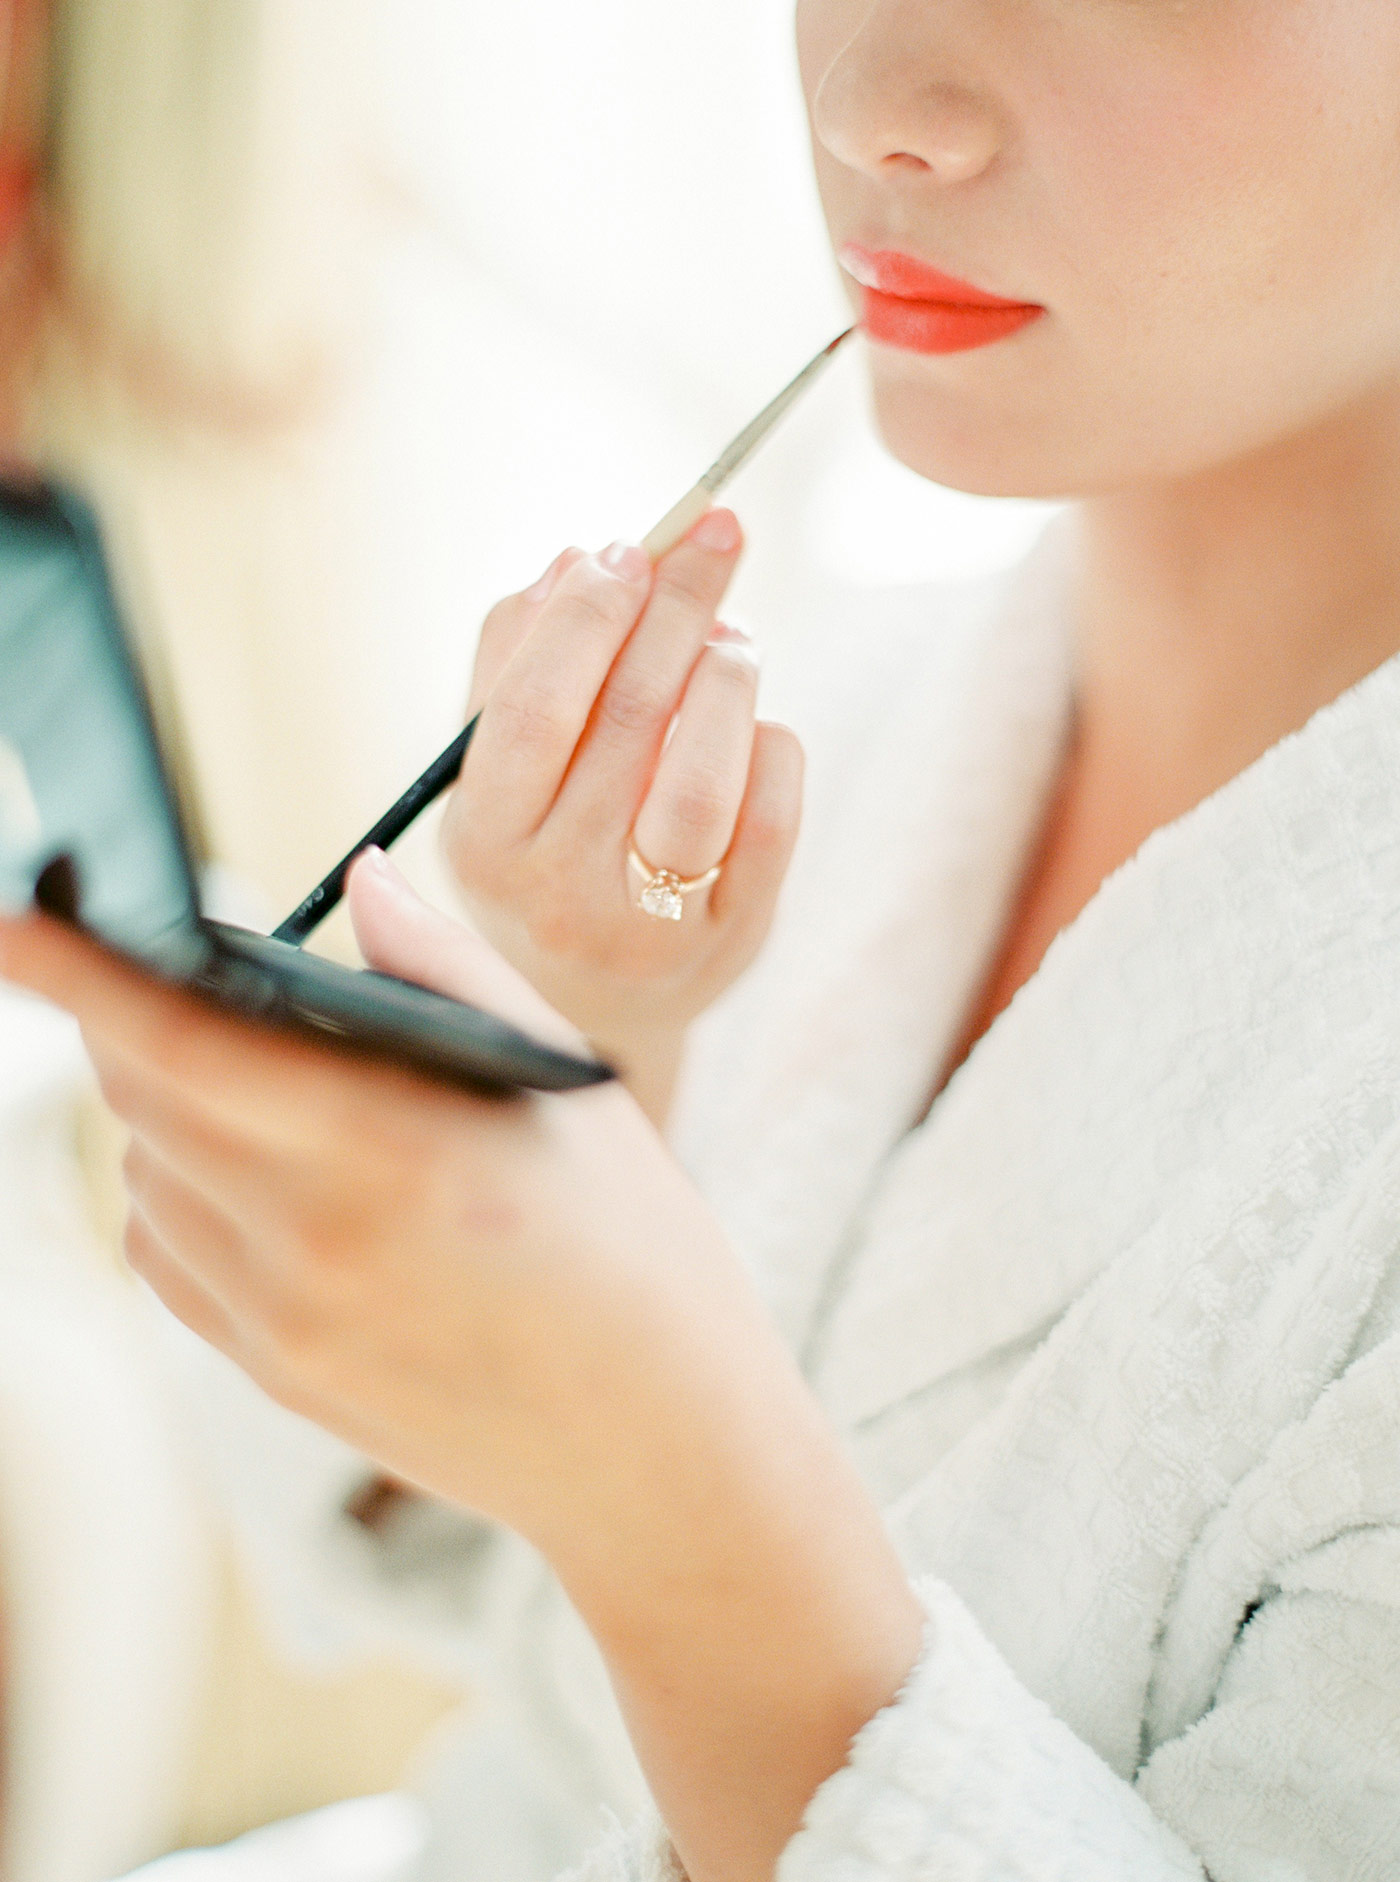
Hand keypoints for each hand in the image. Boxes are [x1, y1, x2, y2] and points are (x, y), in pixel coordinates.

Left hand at [0, 863, 919, 1881]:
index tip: (15, 923)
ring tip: (265, 1090)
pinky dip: (184, 1196)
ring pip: (146, 1180)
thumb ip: (446, 969)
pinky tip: (266, 1179)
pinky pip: (171, 1261)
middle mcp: (311, 1246)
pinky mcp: (275, 1379)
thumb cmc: (637, 1251)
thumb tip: (358, 881)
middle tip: (194, 982)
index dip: (82, 977)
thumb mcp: (569, 1085)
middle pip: (146, 1101)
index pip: (183, 1044)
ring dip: (168, 1112)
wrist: (657, 1450)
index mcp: (391, 1150)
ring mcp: (281, 1327)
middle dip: (144, 1022)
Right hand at [442, 512, 803, 1103]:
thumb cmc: (539, 853)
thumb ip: (512, 662)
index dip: (585, 617)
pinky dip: (770, 745)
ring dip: (727, 680)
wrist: (593, 1006)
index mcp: (482, 839)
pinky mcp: (731, 940)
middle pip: (628, 723)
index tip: (626, 548)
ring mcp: (649, 927)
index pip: (533, 710)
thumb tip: (570, 562)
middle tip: (713, 536)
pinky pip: (770, 823)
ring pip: (701, 779)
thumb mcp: (495, 771)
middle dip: (677, 607)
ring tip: (734, 638)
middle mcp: (557, 893)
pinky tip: (756, 722)